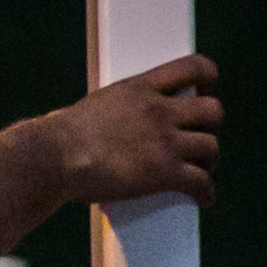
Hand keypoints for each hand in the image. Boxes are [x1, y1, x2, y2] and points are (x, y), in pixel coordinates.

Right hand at [28, 53, 220, 211]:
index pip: (194, 67)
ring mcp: (164, 142)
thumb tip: (112, 126)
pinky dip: (206, 192)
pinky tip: (203, 198)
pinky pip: (200, 182)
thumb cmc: (59, 137)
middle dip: (210, 126)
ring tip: (201, 171)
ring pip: (211, 147)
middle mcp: (159, 111)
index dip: (208, 79)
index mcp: (141, 88)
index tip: (206, 92)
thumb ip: (118, 109)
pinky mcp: (163, 173)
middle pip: (213, 110)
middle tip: (200, 139)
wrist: (53, 158)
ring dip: (209, 161)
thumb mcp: (96, 105)